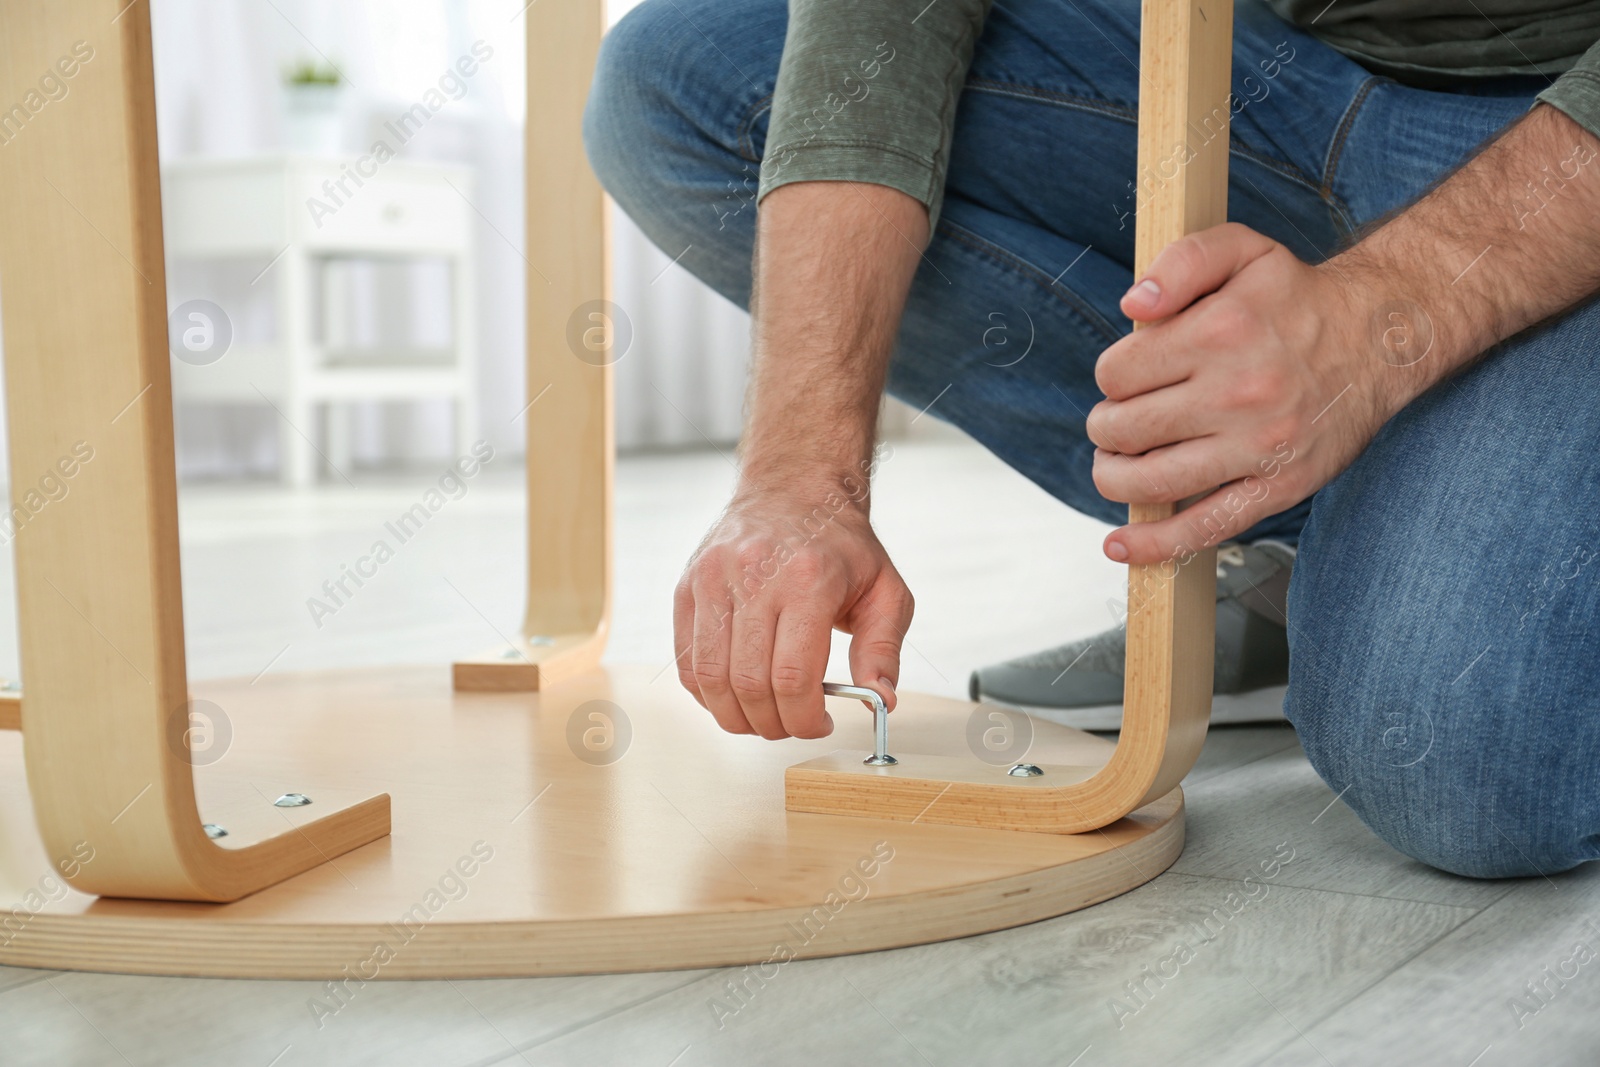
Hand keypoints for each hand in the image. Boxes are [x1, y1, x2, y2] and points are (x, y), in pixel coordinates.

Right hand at [672, 486, 913, 738]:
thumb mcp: (886, 590)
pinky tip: (733, 693)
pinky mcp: (689, 585)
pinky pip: (686, 659)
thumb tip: (880, 701)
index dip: (805, 718)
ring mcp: (714, 579)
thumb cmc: (841, 544)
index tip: (819, 724)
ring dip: (735, 715)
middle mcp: (755, 576)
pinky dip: (706, 692)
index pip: (794, 676)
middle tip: (791, 724)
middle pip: (749, 684)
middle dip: (772, 723)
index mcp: (808, 579)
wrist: (793, 488)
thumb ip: (883, 649)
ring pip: (710, 677)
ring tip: (762, 716)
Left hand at [1087, 223, 1402, 563]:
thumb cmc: (1297, 298)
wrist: (1383, 337)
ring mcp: (1259, 446)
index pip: (1116, 374)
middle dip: (1107, 426)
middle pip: (1123, 429)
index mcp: (1221, 331)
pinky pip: (1204, 527)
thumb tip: (1132, 306)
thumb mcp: (1242, 250)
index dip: (1111, 376)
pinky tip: (1120, 544)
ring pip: (1149, 480)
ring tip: (1117, 463)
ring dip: (1115, 476)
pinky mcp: (1279, 488)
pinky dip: (1155, 543)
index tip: (1128, 376)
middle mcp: (1239, 391)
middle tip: (1119, 420)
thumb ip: (1180, 261)